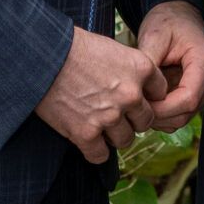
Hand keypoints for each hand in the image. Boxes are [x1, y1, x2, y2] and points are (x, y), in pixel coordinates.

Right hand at [34, 26, 164, 163]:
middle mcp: (131, 95)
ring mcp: (109, 116)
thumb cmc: (75, 47)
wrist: (43, 57)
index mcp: (141, 68)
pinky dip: (95, 151)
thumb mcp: (113, 49)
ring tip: (101, 125)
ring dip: (115, 135)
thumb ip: (131, 69)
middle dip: (132, 118)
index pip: (160, 92)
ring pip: (125, 140)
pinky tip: (89, 140)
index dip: (147, 96)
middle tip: (116, 113)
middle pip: (145, 120)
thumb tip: (139, 87)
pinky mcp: (86, 133)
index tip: (135, 97)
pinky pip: (100, 155)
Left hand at [137, 0, 203, 130]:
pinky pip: (183, 114)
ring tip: (140, 103)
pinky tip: (150, 102)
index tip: (141, 105)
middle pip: (188, 110)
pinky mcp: (202, 92)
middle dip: (159, 114)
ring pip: (185, 115)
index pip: (189, 97)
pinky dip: (165, 115)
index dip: (164, 108)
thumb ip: (148, 65)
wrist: (178, 16)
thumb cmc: (166, 22)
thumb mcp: (153, 36)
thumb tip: (139, 94)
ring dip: (161, 117)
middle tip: (134, 106)